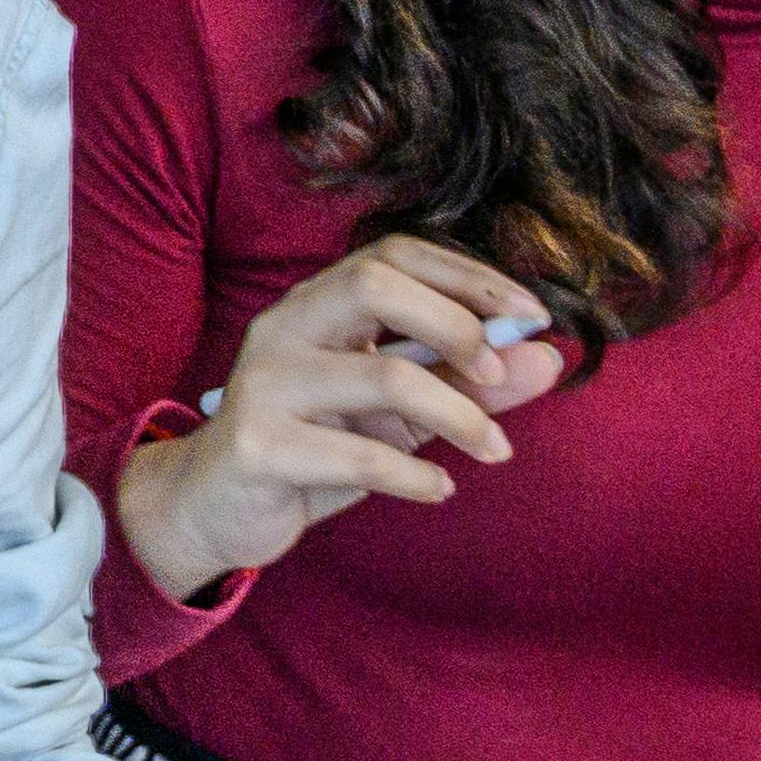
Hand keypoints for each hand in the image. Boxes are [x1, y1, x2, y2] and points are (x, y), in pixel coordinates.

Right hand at [112, 235, 574, 606]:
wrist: (213, 507)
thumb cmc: (312, 446)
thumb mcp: (397, 413)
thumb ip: (466, 383)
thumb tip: (547, 359)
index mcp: (314, 305)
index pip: (394, 254)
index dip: (469, 275)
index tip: (533, 317)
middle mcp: (282, 329)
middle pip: (374, 285)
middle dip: (454, 324)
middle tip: (497, 375)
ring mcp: (264, 384)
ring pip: (380, 376)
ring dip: (459, 415)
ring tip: (496, 450)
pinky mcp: (258, 445)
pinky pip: (359, 455)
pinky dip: (416, 475)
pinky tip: (438, 488)